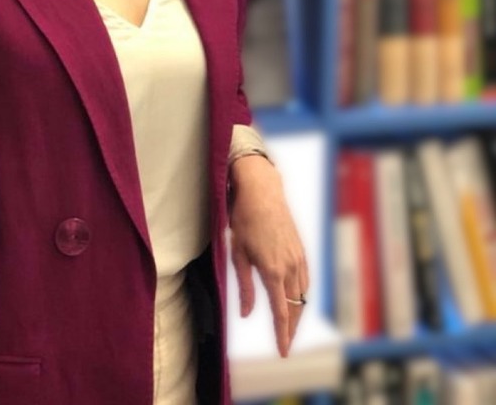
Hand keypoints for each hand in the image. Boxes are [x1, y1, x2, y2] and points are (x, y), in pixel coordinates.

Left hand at [228, 154, 308, 357]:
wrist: (262, 192)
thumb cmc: (245, 220)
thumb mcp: (238, 254)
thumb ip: (245, 287)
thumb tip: (247, 314)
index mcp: (273, 271)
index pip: (282, 313)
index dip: (282, 335)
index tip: (282, 352)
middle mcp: (290, 267)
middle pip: (296, 308)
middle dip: (291, 329)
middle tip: (285, 345)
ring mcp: (298, 258)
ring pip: (303, 294)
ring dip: (298, 312)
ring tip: (289, 326)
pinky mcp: (301, 250)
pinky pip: (306, 279)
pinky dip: (302, 294)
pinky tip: (296, 299)